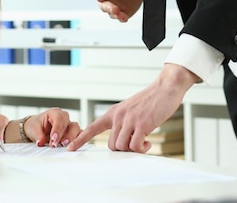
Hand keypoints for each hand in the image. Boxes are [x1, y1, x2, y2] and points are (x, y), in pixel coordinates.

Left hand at [25, 108, 80, 146]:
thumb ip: (37, 135)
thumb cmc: (36, 125)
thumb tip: (41, 142)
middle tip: (56, 144)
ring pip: (77, 130)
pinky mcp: (72, 133)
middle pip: (71, 124)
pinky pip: (78, 137)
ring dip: (71, 139)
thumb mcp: (33, 128)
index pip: (59, 118)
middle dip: (65, 136)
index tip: (53, 138)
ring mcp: (69, 125)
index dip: (57, 129)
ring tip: (63, 146)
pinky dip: (75, 142)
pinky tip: (70, 148)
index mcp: (54, 113)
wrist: (37, 129)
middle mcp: (64, 118)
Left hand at [67, 64, 196, 152]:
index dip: (81, 139)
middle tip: (136, 143)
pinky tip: (148, 142)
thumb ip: (123, 123)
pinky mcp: (142, 124)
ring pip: (122, 146)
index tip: (70, 148)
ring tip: (144, 141)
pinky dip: (143, 148)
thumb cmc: (150, 101)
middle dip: (123, 149)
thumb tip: (122, 142)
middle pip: (112, 145)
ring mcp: (129, 120)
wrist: (165, 88)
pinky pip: (136, 146)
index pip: (93, 127)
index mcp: (114, 112)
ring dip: (134, 149)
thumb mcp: (130, 110)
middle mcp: (118, 116)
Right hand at [94, 0, 143, 21]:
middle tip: (116, 8)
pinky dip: (122, 18)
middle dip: (109, 8)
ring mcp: (113, 7)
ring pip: (111, 14)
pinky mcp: (123, 12)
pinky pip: (121, 17)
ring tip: (122, 15)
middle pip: (102, 6)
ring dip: (116, 14)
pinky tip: (125, 18)